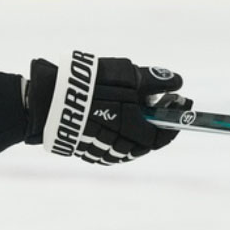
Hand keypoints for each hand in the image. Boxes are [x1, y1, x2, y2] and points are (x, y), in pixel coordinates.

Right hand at [24, 51, 189, 164]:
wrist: (47, 101)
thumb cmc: (91, 86)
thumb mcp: (127, 76)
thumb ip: (155, 81)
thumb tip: (177, 83)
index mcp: (136, 133)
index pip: (165, 133)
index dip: (176, 117)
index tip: (182, 101)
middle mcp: (121, 149)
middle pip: (147, 140)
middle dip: (155, 120)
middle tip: (158, 98)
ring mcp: (101, 152)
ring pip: (128, 143)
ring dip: (136, 125)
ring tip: (134, 102)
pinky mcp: (86, 150)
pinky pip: (110, 143)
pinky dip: (118, 130)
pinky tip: (113, 112)